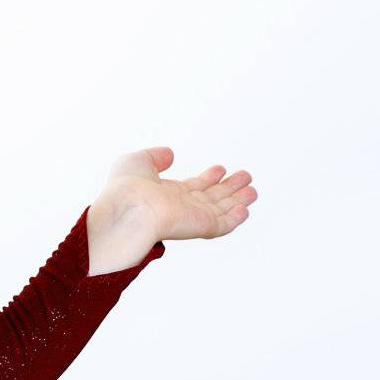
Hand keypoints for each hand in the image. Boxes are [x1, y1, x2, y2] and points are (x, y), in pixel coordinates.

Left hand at [92, 147, 255, 247]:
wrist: (129, 207)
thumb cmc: (127, 186)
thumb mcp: (138, 161)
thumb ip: (155, 156)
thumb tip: (169, 153)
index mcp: (166, 194)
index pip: (193, 187)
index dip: (208, 178)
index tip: (220, 169)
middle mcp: (181, 207)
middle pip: (211, 198)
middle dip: (229, 188)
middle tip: (245, 176)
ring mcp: (192, 217)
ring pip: (221, 210)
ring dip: (237, 200)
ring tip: (252, 189)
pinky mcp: (201, 226)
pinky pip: (222, 224)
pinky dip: (235, 218)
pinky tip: (246, 209)